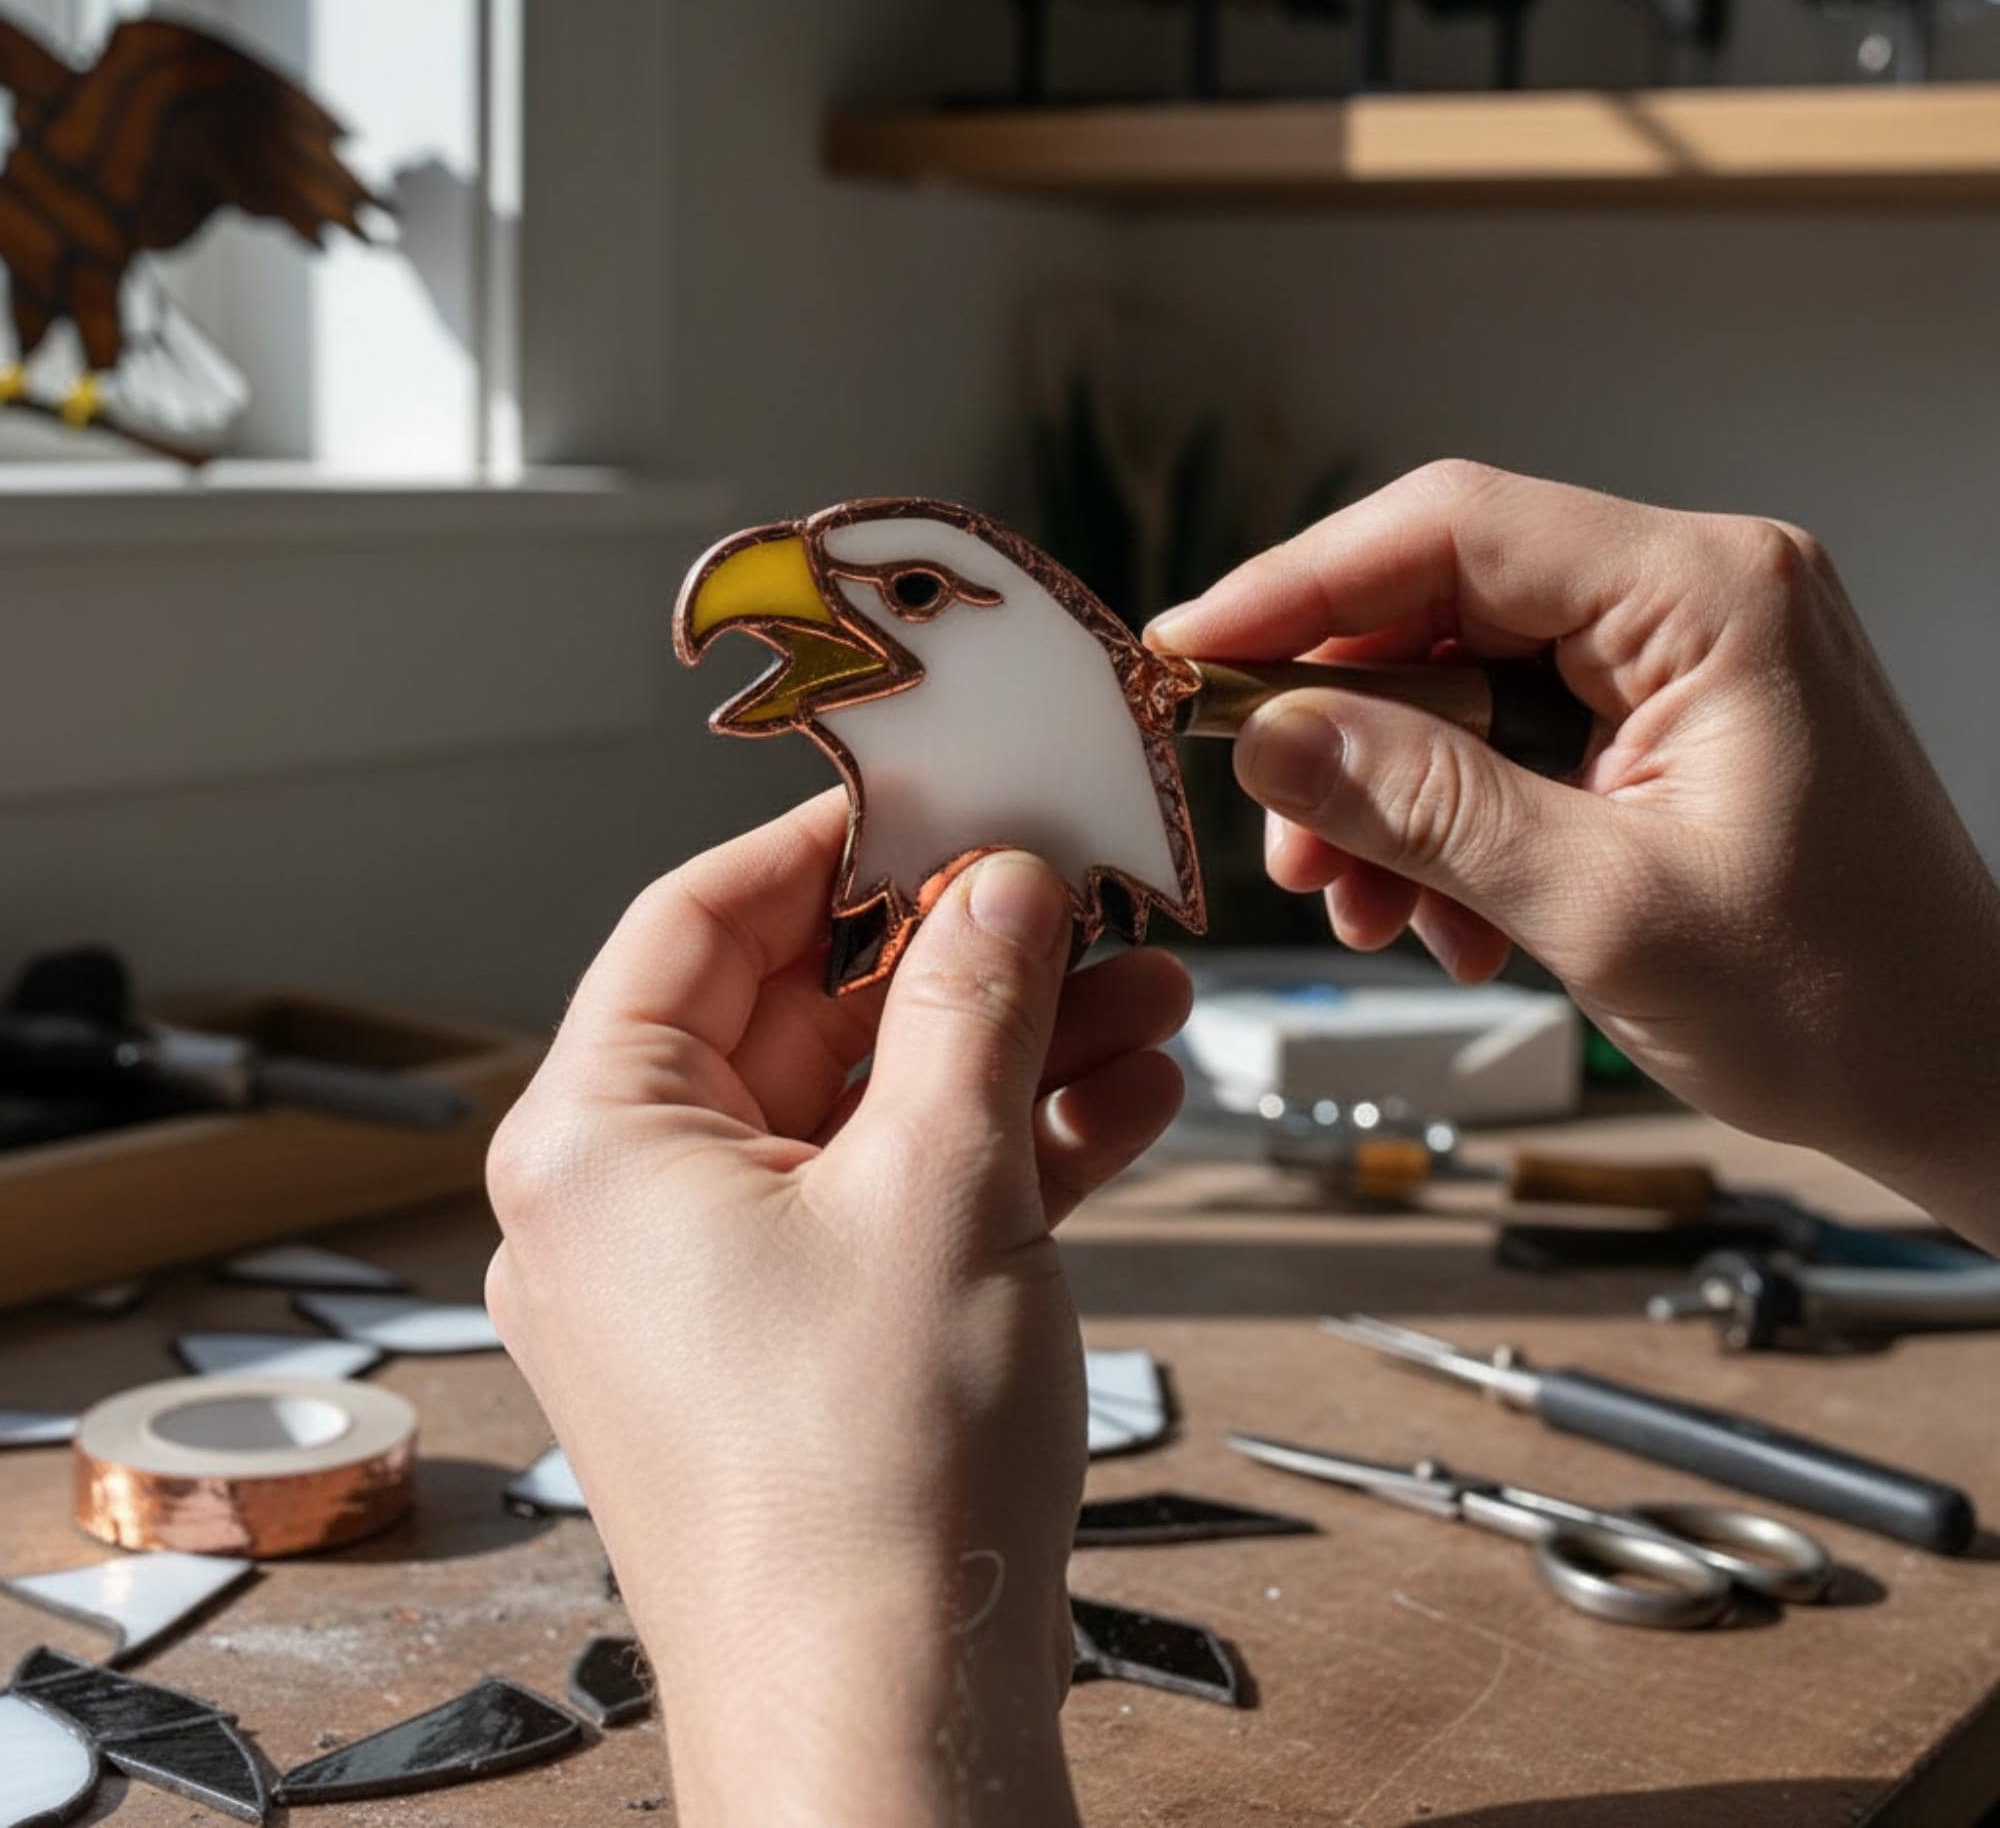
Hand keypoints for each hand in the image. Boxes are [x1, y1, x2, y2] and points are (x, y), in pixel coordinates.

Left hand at [484, 791, 1190, 1827]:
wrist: (890, 1731)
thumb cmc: (868, 1489)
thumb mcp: (945, 1183)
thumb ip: (974, 1002)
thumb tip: (1005, 883)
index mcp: (597, 1142)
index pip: (698, 921)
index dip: (825, 845)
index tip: (935, 797)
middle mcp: (633, 1203)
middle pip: (801, 1011)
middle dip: (958, 958)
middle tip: (1072, 898)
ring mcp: (714, 1277)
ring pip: (867, 1107)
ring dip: (1005, 1051)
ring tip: (1142, 999)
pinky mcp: (793, 1338)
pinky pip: (890, 1198)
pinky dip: (997, 1148)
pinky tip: (1127, 1101)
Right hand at [1150, 460, 1999, 1243]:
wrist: (1964, 1076)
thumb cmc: (1840, 1000)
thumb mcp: (1602, 907)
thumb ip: (1425, 807)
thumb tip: (1269, 737)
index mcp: (1706, 595)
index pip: (1452, 527)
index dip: (1297, 584)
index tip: (1188, 658)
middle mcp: (1695, 594)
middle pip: (1444, 603)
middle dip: (1342, 727)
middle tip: (1282, 841)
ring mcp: (1684, 657)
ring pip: (1462, 682)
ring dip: (1390, 795)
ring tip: (1369, 909)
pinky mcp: (1669, 721)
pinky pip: (1512, 740)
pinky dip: (1453, 825)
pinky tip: (1446, 917)